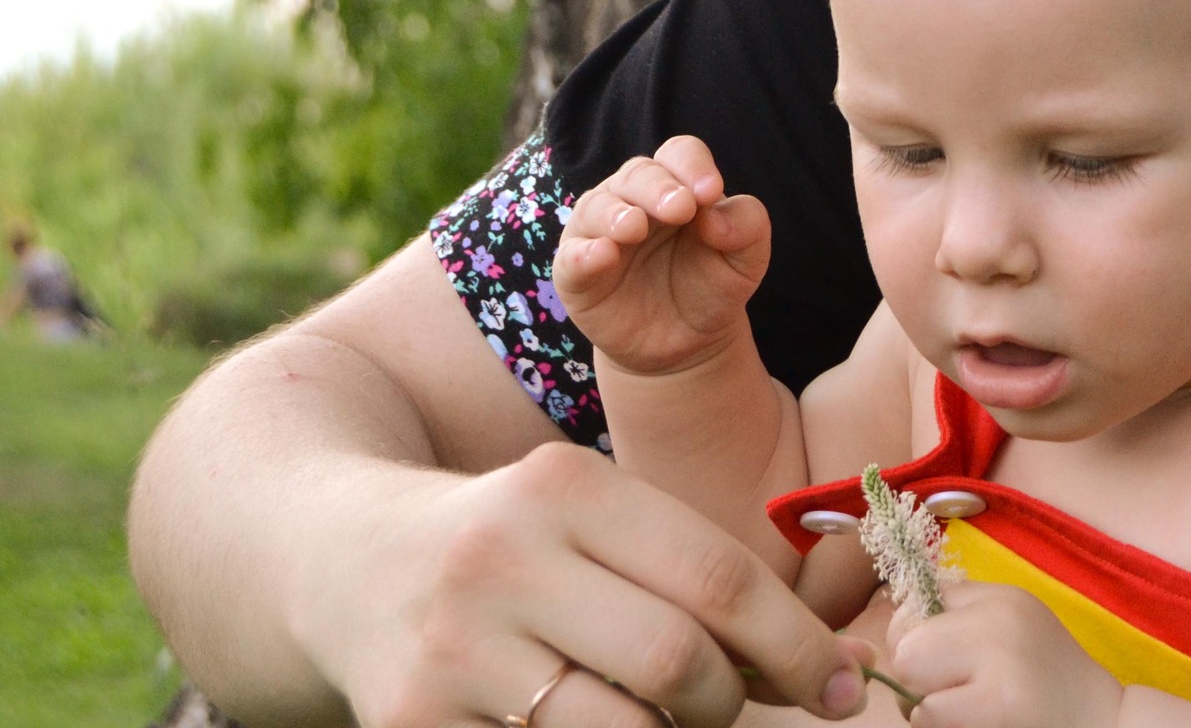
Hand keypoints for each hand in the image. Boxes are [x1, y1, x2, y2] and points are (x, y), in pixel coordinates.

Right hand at [303, 441, 873, 727]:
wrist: (343, 559)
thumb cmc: (518, 545)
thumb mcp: (594, 517)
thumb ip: (696, 573)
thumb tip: (828, 669)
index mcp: (566, 488)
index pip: (719, 580)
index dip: (798, 646)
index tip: (846, 686)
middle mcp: (502, 560)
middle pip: (675, 661)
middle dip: (734, 702)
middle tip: (742, 708)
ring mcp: (451, 649)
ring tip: (673, 723)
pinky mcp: (410, 724)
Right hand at [557, 136, 770, 374]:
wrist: (686, 344)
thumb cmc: (712, 286)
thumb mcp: (746, 260)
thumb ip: (747, 226)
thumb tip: (715, 216)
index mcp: (675, 185)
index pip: (679, 154)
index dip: (693, 166)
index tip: (712, 192)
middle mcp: (632, 199)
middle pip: (638, 174)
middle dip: (658, 188)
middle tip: (680, 208)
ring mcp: (599, 233)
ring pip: (597, 206)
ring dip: (615, 214)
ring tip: (635, 228)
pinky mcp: (576, 274)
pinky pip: (570, 257)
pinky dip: (582, 254)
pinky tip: (601, 255)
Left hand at [884, 583, 1123, 727]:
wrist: (1104, 723)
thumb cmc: (1047, 689)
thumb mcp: (1010, 633)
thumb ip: (963, 623)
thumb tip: (902, 631)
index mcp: (998, 597)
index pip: (917, 601)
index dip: (914, 640)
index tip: (939, 667)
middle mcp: (999, 614)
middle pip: (905, 637)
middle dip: (911, 674)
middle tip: (942, 696)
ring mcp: (1001, 654)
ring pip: (910, 673)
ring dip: (920, 704)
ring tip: (960, 712)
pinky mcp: (1000, 700)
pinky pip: (928, 712)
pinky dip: (937, 725)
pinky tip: (971, 726)